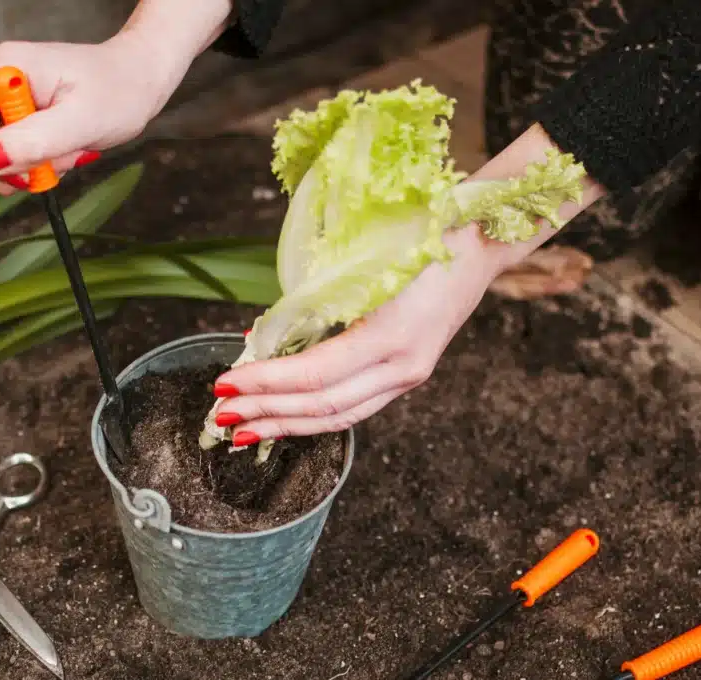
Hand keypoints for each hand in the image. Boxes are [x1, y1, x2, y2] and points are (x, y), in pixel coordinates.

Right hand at [0, 35, 169, 192]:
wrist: (141, 78)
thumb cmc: (119, 91)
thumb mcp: (80, 123)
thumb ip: (32, 142)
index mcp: (4, 69)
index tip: (25, 160)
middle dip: (17, 160)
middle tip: (60, 153)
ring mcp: (8, 96)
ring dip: (34, 162)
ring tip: (69, 146)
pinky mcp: (21, 112)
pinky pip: (15, 150)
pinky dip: (40, 159)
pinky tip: (65, 148)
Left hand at [213, 226, 503, 441]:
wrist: (479, 242)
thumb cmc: (422, 236)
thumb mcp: (365, 260)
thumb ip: (314, 300)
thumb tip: (261, 335)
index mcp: (393, 335)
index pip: (315, 373)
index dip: (266, 383)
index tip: (225, 384)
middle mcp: (403, 366)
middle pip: (323, 406)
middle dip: (267, 412)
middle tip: (220, 416)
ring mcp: (408, 376)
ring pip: (339, 417)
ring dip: (287, 425)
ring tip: (244, 431)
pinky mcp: (405, 376)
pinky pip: (353, 408)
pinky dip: (313, 417)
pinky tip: (283, 419)